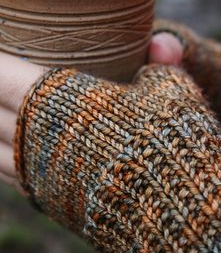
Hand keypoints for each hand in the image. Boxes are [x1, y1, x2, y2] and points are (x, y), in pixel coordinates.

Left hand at [0, 32, 181, 188]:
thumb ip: (160, 59)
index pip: (1, 77)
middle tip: (1, 83)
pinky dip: (3, 155)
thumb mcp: (170, 89)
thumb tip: (162, 43)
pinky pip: (10, 174)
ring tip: (2, 112)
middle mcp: (38, 140)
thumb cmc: (170, 142)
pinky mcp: (49, 200)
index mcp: (60, 104)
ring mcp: (40, 174)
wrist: (172, 209)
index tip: (0, 51)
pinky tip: (11, 148)